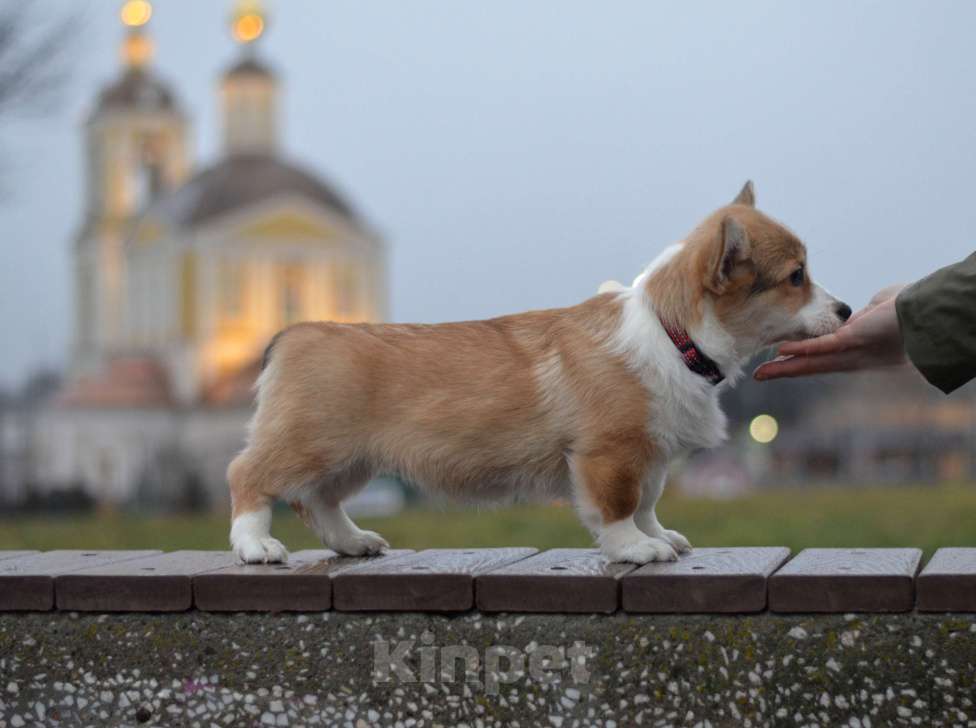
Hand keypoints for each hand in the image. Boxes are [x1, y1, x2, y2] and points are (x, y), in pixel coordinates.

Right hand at [753, 286, 907, 380]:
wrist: (926, 313)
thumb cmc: (908, 307)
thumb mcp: (878, 309)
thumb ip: (864, 311)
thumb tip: (861, 311)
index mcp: (854, 348)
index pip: (819, 354)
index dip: (798, 358)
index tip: (779, 358)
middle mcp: (849, 355)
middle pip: (810, 364)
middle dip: (784, 370)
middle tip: (760, 375)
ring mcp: (848, 350)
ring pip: (811, 361)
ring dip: (785, 367)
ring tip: (762, 372)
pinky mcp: (850, 340)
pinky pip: (820, 346)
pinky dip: (800, 350)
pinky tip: (781, 353)